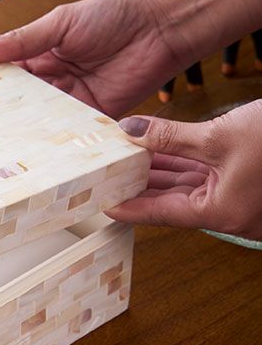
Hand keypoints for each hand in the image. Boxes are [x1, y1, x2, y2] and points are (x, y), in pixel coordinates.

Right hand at [0, 0, 185, 146]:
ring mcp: (70, 101)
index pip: (3, 75)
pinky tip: (30, 150)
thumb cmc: (113, 16)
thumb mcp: (60, 24)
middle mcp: (52, 81)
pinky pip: (65, 133)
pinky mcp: (90, 117)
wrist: (162, 29)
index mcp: (40, 54)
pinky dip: (49, 142)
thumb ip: (20, 40)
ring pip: (36, 121)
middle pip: (15, 103)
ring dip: (16, 132)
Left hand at [105, 99, 261, 239]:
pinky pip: (203, 180)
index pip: (160, 214)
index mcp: (222, 213)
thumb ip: (170, 137)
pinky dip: (180, 167)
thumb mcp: (217, 136)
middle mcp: (229, 214)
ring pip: (186, 190)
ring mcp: (237, 201)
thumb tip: (132, 130)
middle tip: (107, 176)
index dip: (128, 207)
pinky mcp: (243, 185)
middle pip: (170, 204)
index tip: (102, 203)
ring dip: (158, 174)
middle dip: (139, 187)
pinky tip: (156, 155)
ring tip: (126, 160)